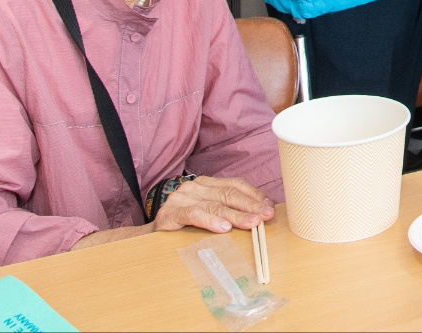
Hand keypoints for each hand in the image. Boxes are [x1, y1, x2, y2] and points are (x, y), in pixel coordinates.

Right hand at [151, 176, 274, 233]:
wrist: (151, 236)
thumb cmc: (185, 226)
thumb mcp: (209, 214)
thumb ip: (229, 210)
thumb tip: (259, 215)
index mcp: (207, 184)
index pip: (235, 185)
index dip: (254, 195)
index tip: (269, 207)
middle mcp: (194, 187)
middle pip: (228, 194)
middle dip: (250, 205)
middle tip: (266, 216)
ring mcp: (181, 198)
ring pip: (214, 205)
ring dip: (236, 215)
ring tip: (251, 223)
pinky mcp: (170, 213)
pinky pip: (193, 215)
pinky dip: (210, 221)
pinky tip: (223, 227)